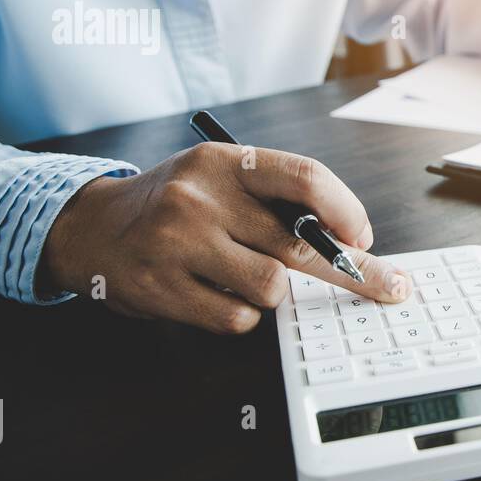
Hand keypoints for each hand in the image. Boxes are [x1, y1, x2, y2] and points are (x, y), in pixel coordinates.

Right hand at [40, 144, 411, 333]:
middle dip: (355, 272)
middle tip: (389, 287)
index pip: (306, 178)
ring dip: (272, 292)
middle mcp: (201, 198)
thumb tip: (350, 242)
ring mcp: (178, 244)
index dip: (347, 212)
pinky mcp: (162, 289)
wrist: (91, 229)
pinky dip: (239, 315)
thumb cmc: (175, 205)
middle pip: (301, 245)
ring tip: (241, 275)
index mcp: (225, 162)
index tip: (364, 239)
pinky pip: (236, 318)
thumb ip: (277, 201)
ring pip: (271, 287)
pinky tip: (212, 293)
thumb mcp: (220, 178)